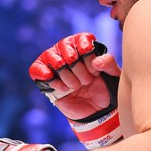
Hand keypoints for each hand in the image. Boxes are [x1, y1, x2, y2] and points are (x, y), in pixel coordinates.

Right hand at [28, 33, 122, 148]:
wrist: (96, 112)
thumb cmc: (105, 90)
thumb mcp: (114, 77)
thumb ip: (109, 64)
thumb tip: (96, 61)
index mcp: (85, 47)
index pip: (81, 39)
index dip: (87, 53)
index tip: (94, 69)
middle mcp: (69, 51)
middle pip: (65, 46)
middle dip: (78, 67)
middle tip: (86, 81)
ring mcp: (55, 64)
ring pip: (52, 57)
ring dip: (66, 75)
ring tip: (75, 86)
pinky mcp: (46, 78)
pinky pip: (36, 69)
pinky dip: (48, 77)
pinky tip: (62, 88)